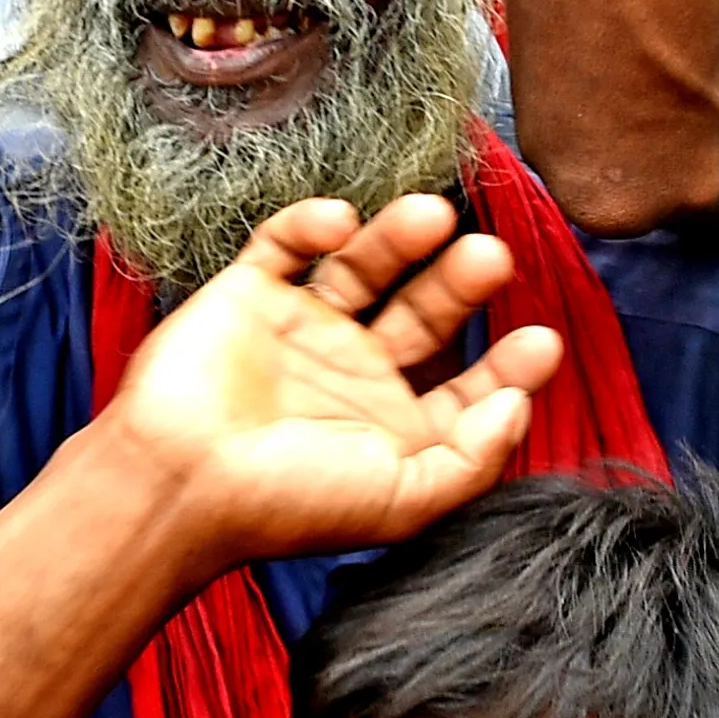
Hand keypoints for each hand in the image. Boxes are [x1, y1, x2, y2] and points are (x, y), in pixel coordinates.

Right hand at [71, 194, 556, 568]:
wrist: (177, 482)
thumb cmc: (288, 503)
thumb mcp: (403, 499)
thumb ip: (473, 458)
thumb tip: (520, 404)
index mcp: (392, 428)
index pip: (468, 387)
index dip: (509, 367)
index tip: (541, 340)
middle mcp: (353, 374)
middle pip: (426, 313)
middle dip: (460, 284)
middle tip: (491, 256)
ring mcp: (300, 330)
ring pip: (365, 266)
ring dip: (399, 237)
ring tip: (433, 214)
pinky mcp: (247, 296)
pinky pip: (286, 244)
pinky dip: (312, 223)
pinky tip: (341, 222)